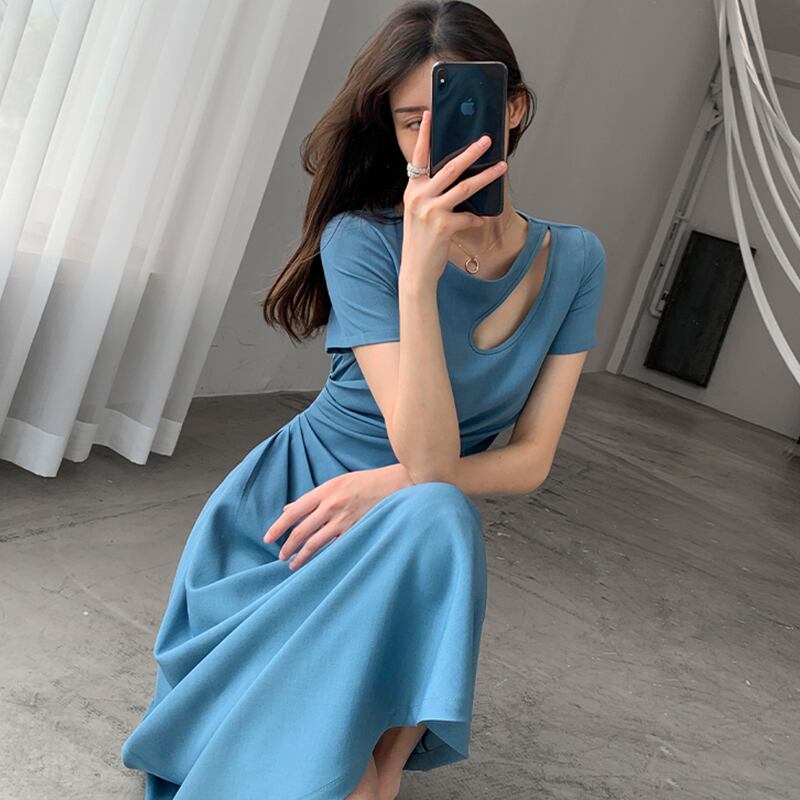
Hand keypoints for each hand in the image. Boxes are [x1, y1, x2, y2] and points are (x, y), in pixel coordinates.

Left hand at [263, 463, 413, 569]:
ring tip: (293, 565)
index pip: (293, 512)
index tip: (268, 538)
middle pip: (301, 530)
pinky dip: (323, 557)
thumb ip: (313, 497)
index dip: (278, 527)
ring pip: (315, 543)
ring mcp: (344, 520)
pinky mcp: (356, 531)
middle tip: (281, 556)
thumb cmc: (365, 482)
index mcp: (324, 491)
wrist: (395, 484)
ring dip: (301, 556)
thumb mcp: (336, 483)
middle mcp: (331, 506)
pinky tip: (317, 564)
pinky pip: (334, 547)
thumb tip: (288, 509)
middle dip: (287, 546)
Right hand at [401, 109, 508, 284]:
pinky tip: (480, 219)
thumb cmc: (422, 241)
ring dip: (486, 176)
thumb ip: (433, 194)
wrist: (416, 270)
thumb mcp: (420, 213)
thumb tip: (459, 179)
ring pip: (464, 187)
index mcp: (413, 190)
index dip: (424, 135)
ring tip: (502, 167)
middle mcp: (419, 197)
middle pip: (449, 167)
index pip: (419, 157)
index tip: (430, 115)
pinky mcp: (442, 227)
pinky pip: (469, 216)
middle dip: (471, 152)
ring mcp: (430, 211)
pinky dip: (477, 217)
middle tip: (487, 140)